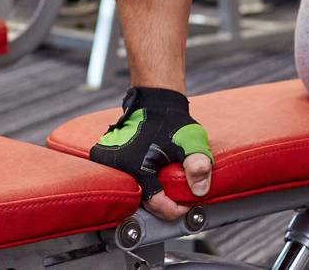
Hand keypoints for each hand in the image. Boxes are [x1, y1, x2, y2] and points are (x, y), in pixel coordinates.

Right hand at [89, 87, 213, 219]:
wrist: (154, 100)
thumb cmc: (171, 120)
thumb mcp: (191, 141)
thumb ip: (198, 165)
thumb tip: (199, 191)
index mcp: (137, 169)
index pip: (158, 206)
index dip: (177, 208)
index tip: (188, 200)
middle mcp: (118, 168)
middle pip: (146, 202)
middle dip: (166, 201)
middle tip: (180, 192)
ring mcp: (110, 163)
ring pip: (136, 191)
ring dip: (155, 192)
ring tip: (169, 184)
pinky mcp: (109, 158)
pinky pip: (128, 179)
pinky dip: (143, 182)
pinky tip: (156, 175)